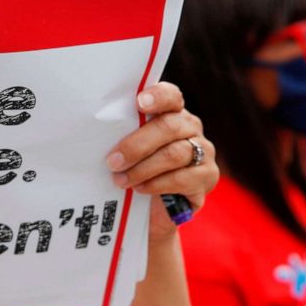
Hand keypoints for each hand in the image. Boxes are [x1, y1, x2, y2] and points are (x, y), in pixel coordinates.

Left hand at [105, 82, 217, 242]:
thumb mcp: (128, 150)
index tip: (139, 103)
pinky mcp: (208, 177)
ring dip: (143, 168)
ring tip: (120, 180)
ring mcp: (203, 151)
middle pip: (169, 126)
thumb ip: (123, 136)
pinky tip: (140, 189)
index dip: (158, 97)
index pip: (171, 96)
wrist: (153, 209)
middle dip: (137, 145)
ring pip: (175, 154)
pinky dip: (157, 184)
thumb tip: (98, 133)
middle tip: (113, 161)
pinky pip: (182, 178)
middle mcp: (191, 128)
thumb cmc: (135, 170)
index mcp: (171, 113)